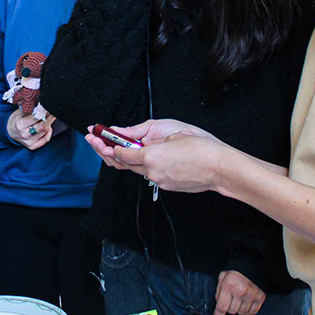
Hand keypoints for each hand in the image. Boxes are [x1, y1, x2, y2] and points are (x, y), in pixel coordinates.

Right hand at [7, 110, 56, 149]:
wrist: (10, 131)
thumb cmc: (16, 120)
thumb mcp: (20, 112)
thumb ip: (31, 109)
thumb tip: (43, 104)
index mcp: (19, 124)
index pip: (36, 118)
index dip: (44, 111)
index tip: (48, 106)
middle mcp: (24, 135)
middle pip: (43, 126)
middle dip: (50, 117)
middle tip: (53, 110)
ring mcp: (29, 142)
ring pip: (45, 132)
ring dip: (50, 123)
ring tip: (51, 116)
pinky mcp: (32, 146)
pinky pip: (46, 139)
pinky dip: (49, 132)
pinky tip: (48, 127)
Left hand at [83, 119, 217, 173]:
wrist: (221, 168)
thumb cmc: (202, 146)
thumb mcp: (171, 130)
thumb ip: (144, 132)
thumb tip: (124, 133)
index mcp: (151, 156)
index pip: (121, 152)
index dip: (107, 143)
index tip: (97, 135)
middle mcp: (152, 171)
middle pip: (122, 162)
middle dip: (105, 151)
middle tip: (93, 140)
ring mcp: (159, 180)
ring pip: (136, 168)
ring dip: (125, 157)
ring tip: (113, 144)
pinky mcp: (166, 185)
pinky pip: (149, 173)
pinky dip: (142, 163)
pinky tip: (142, 154)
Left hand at [213, 270, 265, 314]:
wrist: (251, 265)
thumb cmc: (234, 272)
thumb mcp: (222, 278)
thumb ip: (219, 292)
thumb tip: (218, 308)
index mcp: (229, 285)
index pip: (222, 307)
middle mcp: (240, 291)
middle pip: (232, 311)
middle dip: (229, 306)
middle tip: (231, 298)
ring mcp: (252, 294)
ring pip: (242, 312)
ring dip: (239, 308)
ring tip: (239, 299)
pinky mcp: (260, 297)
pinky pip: (252, 312)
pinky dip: (248, 310)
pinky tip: (246, 302)